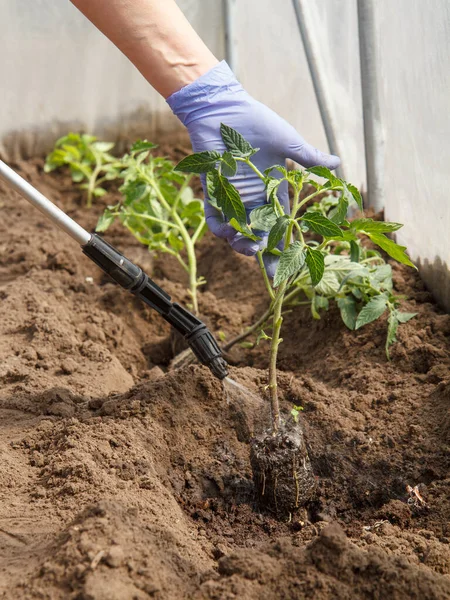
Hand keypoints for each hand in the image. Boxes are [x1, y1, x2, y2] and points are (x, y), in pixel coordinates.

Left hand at [167, 61, 339, 276]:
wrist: (225, 107)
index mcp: (273, 191)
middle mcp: (253, 198)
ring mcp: (232, 196)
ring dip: (241, 243)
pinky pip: (213, 217)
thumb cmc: (257, 122)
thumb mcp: (288, 141)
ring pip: (236, 231)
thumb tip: (337, 164)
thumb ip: (309, 157)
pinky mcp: (212, 191)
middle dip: (262, 251)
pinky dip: (219, 228)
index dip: (283, 244)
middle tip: (266, 263)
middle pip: (258, 234)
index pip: (281, 224)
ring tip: (248, 246)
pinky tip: (228, 232)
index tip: (289, 264)